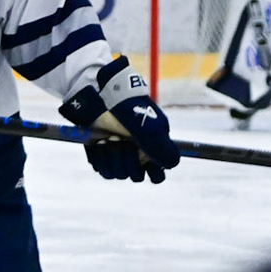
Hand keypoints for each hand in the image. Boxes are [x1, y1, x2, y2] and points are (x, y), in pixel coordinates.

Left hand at [59, 56, 180, 182]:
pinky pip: (104, 170)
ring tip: (109, 139)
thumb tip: (172, 163)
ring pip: (119, 174)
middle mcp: (137, 152)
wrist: (98, 95)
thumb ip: (163, 147)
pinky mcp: (102, 155)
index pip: (158, 174)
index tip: (145, 162)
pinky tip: (100, 143)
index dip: (153, 172)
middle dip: (129, 161)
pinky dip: (101, 159)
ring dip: (113, 158)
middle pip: (137, 176)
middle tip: (122, 142)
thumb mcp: (149, 127)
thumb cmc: (127, 108)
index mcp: (153, 144)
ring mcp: (119, 154)